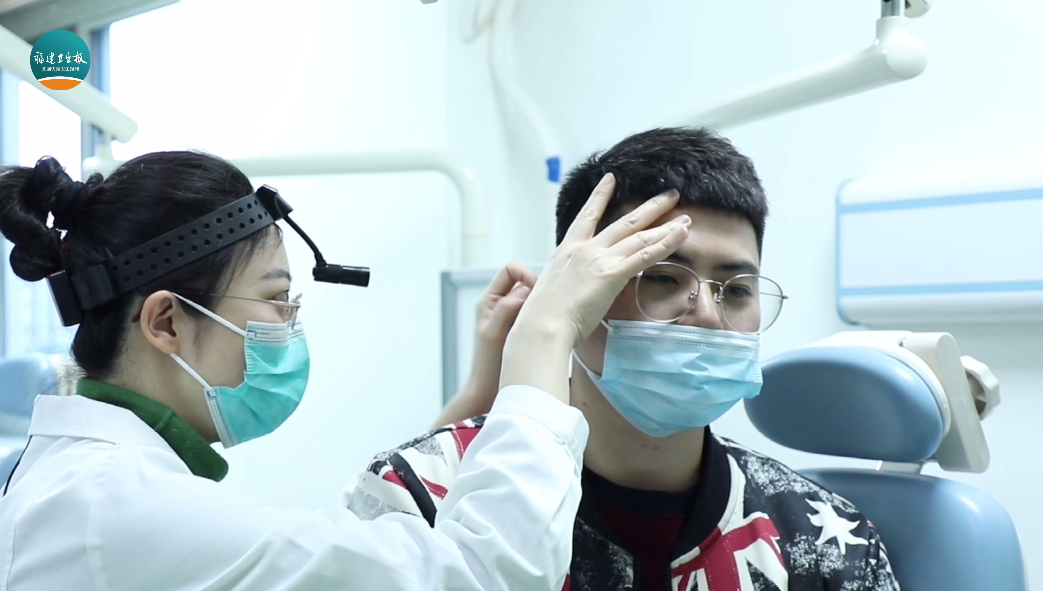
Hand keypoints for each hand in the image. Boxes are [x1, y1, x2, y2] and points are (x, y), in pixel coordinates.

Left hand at [430, 262, 536, 427]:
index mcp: (490, 300)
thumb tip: (526, 289)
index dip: (526, 275)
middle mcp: (503, 305)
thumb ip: (507, 309)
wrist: (492, 392)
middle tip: (550, 306)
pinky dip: (548, 317)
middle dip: (539, 289)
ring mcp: (516, 318)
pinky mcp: (528, 330)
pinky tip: (555, 329)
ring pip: (536, 298)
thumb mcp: (494, 333)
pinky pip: (541, 315)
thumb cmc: (488, 366)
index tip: (538, 291)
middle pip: (527, 282)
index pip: (511, 270)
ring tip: (552, 319)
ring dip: (544, 305)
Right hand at [499, 173, 690, 402]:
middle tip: (670, 195)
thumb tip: (568, 287)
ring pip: (639, 237)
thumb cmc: (540, 317)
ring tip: (685, 217)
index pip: (587, 216)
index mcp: (566, 251)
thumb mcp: (548, 289)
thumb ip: (563, 282)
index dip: (600, 196)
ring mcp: (599, 260)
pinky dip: (666, 243)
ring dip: (666, 226)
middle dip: (650, 207)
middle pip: (624, 222)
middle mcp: (585, 249)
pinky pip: (645, 256)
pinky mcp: (611, 275)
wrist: (541, 326)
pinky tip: (681, 235)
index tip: (611, 179)